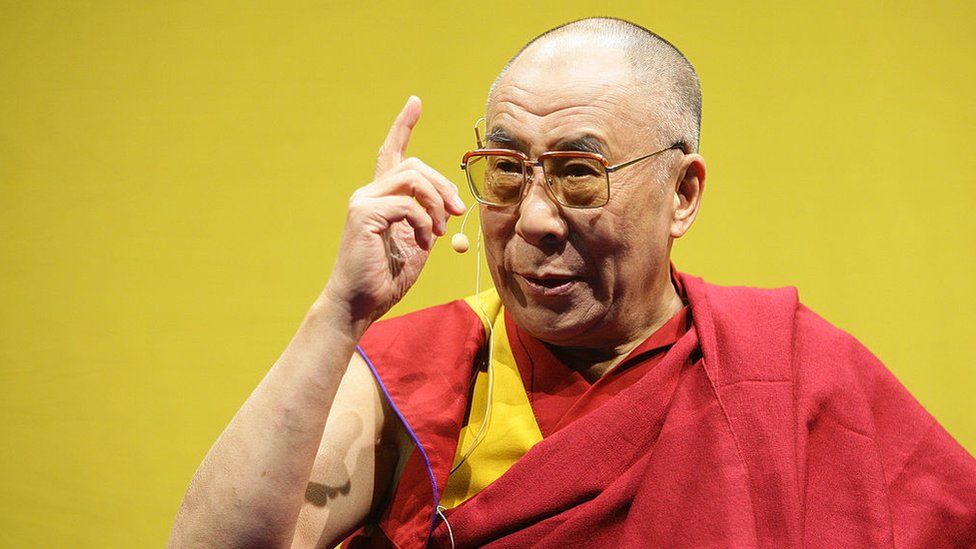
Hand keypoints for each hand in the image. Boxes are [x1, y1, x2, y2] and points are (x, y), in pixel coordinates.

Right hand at [320, 96, 465, 337]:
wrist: (359, 305)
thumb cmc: (385, 278)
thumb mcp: (418, 244)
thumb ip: (429, 220)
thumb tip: (449, 207)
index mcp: (380, 198)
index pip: (391, 153)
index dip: (403, 126)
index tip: (415, 102)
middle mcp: (368, 193)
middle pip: (414, 165)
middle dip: (443, 184)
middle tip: (456, 210)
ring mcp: (363, 201)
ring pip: (414, 178)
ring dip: (437, 203)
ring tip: (440, 232)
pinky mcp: (364, 214)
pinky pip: (408, 204)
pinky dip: (425, 223)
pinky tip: (425, 242)